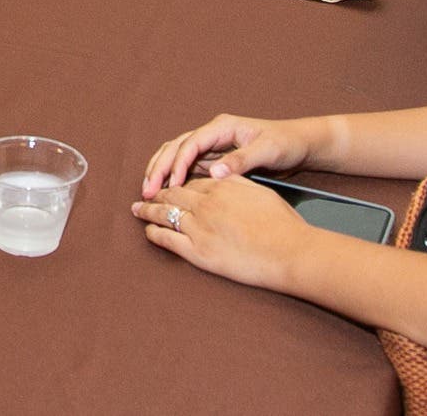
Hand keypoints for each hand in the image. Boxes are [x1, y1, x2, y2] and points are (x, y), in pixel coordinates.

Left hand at [131, 174, 307, 290]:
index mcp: (221, 187)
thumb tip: (222, 176)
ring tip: (138, 209)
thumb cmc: (282, 224)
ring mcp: (199, 227)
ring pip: (166, 214)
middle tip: (146, 193)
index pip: (192, 182)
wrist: (288, 250)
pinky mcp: (198, 251)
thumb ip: (237, 182)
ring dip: (148, 210)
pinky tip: (147, 230)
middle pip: (174, 194)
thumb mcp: (260, 192)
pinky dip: (154, 232)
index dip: (177, 182)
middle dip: (158, 192)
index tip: (169, 184)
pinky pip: (167, 238)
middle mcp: (206, 204)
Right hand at [141, 113, 308, 197]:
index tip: (170, 185)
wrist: (300, 145)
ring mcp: (212, 146)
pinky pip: (188, 166)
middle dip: (160, 167)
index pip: (191, 143)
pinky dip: (174, 177)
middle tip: (148, 190)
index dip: (178, 164)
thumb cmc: (286, 144)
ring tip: (149, 191)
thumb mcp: (267, 151)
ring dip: (162, 171)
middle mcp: (213, 133)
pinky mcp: (215, 158)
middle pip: (177, 147)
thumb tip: (214, 173)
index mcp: (222, 127)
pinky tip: (168, 193)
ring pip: (178, 155)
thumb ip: (241, 161)